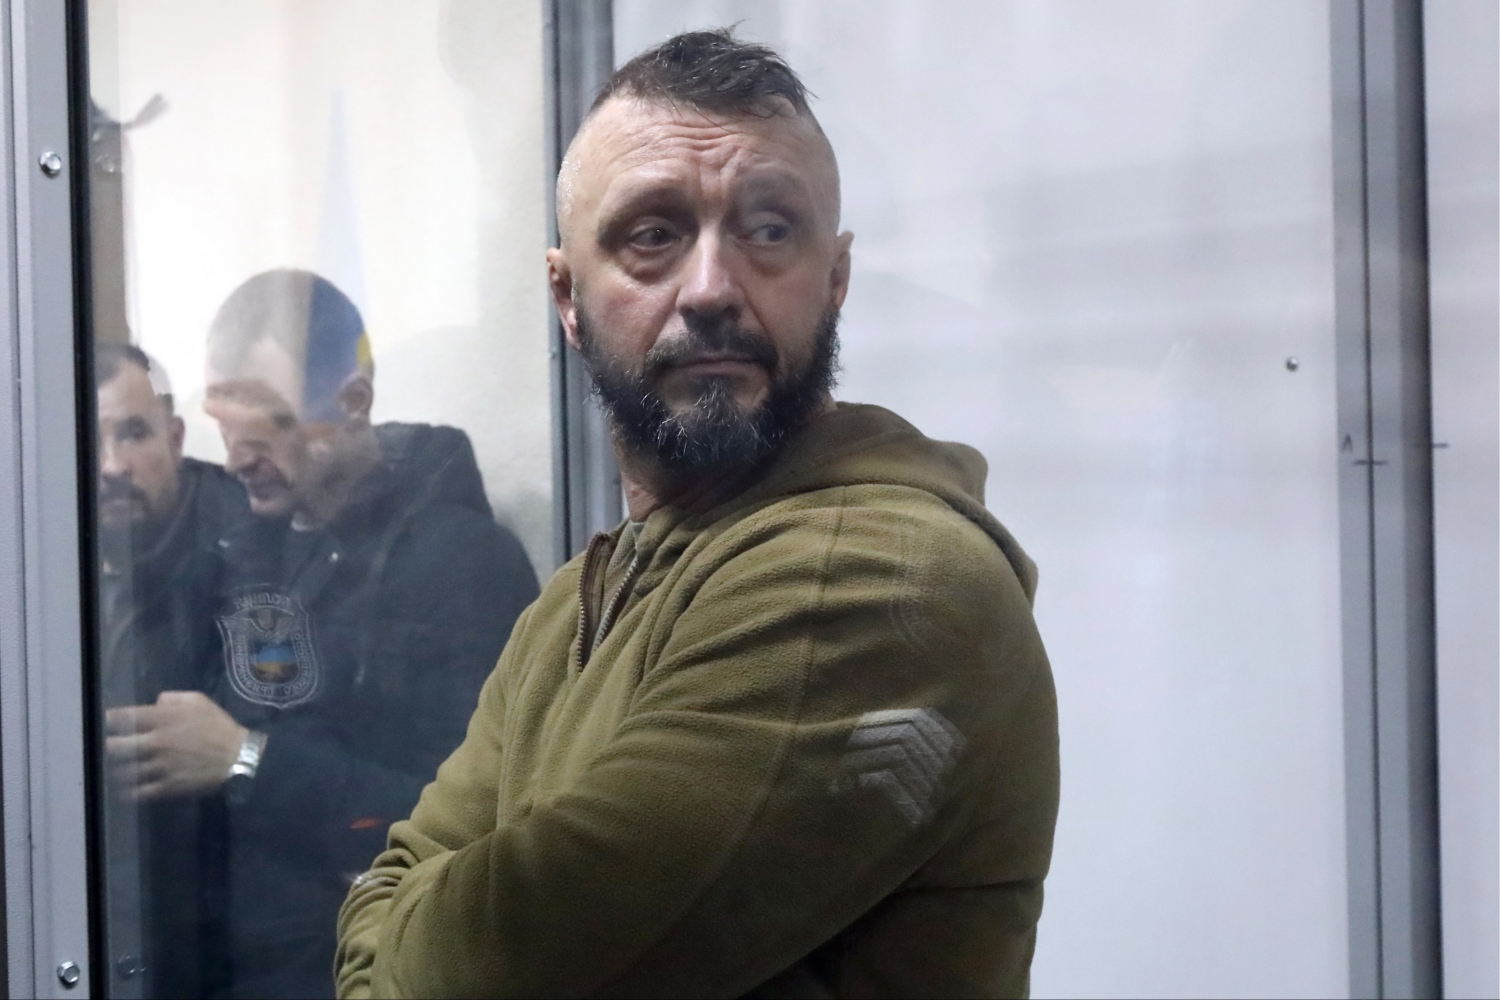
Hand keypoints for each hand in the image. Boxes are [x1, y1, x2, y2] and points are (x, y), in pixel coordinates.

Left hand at [105, 691, 247, 801]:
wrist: (238, 757)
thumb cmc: (219, 727)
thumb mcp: (200, 702)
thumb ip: (174, 698)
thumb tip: (154, 703)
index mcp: (164, 718)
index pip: (124, 717)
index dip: (108, 719)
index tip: (104, 722)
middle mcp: (157, 741)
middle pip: (115, 746)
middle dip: (107, 746)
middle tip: (105, 748)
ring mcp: (160, 766)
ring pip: (123, 770)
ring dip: (115, 770)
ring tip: (112, 769)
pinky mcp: (167, 786)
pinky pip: (137, 791)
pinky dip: (127, 791)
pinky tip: (123, 788)